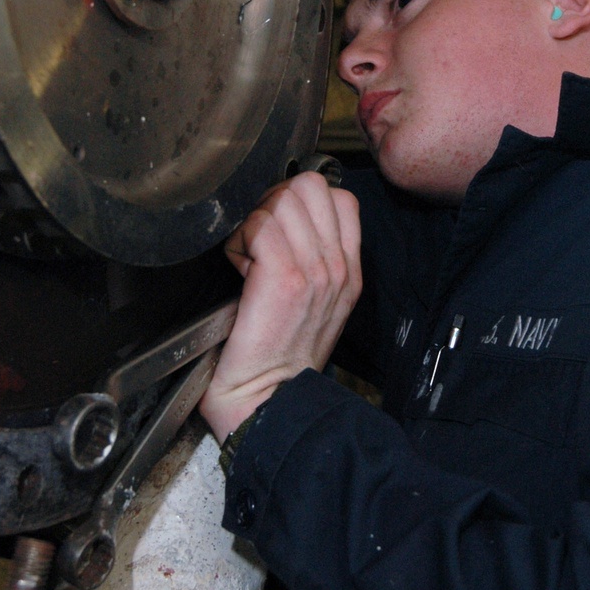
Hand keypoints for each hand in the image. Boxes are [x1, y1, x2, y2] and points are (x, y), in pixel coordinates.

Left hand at [199, 171, 361, 442]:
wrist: (271, 402)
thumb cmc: (280, 359)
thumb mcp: (318, 306)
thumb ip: (316, 260)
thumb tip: (284, 221)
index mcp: (350, 270)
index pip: (339, 198)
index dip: (300, 202)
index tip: (278, 231)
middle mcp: (339, 266)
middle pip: (309, 187)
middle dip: (274, 201)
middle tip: (258, 238)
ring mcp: (316, 269)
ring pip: (281, 200)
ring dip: (253, 222)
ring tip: (247, 256)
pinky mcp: (286, 278)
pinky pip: (258, 226)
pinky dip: (239, 241)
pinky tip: (239, 269)